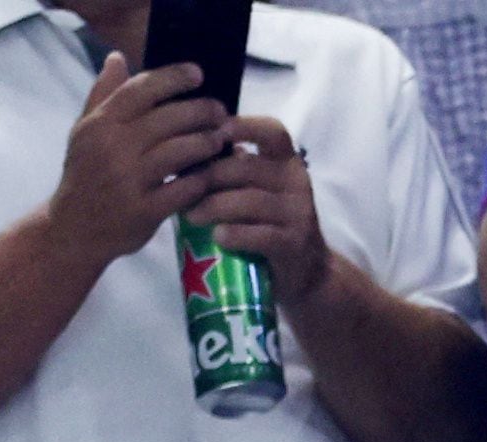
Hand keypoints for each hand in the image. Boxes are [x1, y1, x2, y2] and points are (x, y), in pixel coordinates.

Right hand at [43, 54, 229, 268]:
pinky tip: (212, 174)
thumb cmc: (85, 175)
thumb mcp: (85, 132)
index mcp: (100, 124)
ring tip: (220, 139)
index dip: (172, 78)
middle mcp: (113, 147)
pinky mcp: (144, 211)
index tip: (197, 73)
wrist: (74, 229)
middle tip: (219, 111)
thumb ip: (103, 95)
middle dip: (200, 111)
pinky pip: (182, 190)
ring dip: (205, 143)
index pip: (140, 89)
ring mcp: (129, 180)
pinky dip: (201, 180)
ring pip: (179, 152)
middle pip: (166, 119)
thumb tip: (117, 58)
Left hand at [186, 118, 328, 303]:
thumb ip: (233, 169)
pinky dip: (235, 235)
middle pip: (247, 168)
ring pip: (250, 201)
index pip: (272, 132)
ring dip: (214, 207)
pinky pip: (260, 235)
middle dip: (208, 176)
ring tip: (191, 216)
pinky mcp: (294, 243)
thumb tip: (186, 148)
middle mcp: (296, 182)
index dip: (244, 126)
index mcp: (287, 162)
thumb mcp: (258, 188)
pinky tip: (218, 237)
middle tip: (180, 186)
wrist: (306, 270)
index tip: (215, 130)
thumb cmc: (271, 222)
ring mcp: (298, 213)